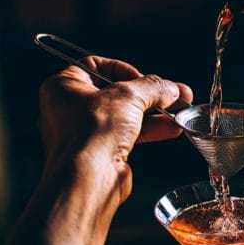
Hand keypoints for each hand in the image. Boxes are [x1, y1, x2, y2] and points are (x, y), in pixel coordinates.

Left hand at [37, 55, 191, 201]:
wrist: (88, 179)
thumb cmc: (91, 133)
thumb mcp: (128, 96)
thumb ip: (152, 87)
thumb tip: (169, 87)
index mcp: (63, 86)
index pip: (95, 65)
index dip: (123, 69)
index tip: (144, 78)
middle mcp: (70, 108)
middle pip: (116, 92)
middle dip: (149, 94)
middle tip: (173, 93)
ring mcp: (86, 131)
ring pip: (125, 114)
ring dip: (155, 112)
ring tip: (180, 110)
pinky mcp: (101, 151)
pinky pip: (128, 134)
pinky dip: (150, 130)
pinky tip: (171, 128)